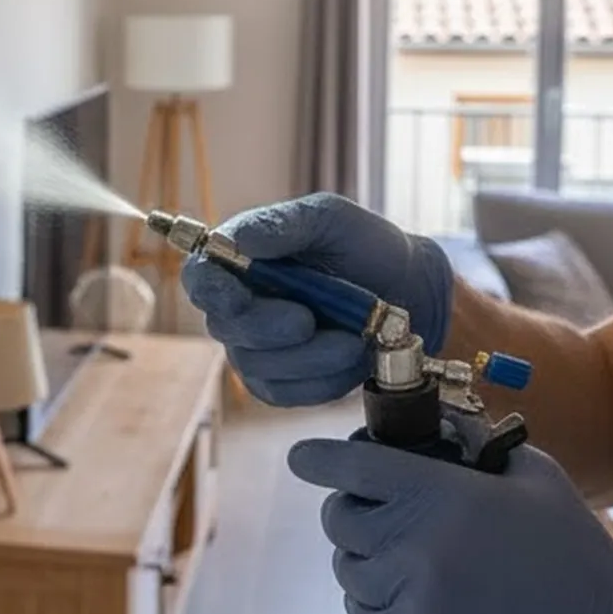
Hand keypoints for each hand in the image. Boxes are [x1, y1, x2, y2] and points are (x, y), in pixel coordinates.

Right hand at [179, 194, 452, 406]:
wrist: (412, 292)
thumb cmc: (366, 248)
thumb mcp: (330, 220)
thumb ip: (282, 225)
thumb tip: (235, 238)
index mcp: (240, 260)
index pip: (200, 278)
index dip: (211, 290)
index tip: (240, 295)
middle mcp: (239, 307)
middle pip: (224, 327)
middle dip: (266, 327)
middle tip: (307, 320)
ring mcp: (256, 349)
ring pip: (257, 365)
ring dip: (308, 356)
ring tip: (352, 337)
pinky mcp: (280, 384)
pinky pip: (285, 393)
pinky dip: (323, 379)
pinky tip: (351, 357)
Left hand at [289, 437, 612, 613]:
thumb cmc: (574, 557)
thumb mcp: (536, 480)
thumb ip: (478, 447)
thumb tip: (436, 426)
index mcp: (443, 494)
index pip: (353, 467)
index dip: (317, 459)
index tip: (301, 459)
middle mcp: (417, 543)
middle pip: (340, 520)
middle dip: (349, 512)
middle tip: (375, 514)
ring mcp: (413, 598)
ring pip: (348, 571)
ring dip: (363, 562)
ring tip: (401, 559)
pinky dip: (373, 606)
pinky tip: (405, 598)